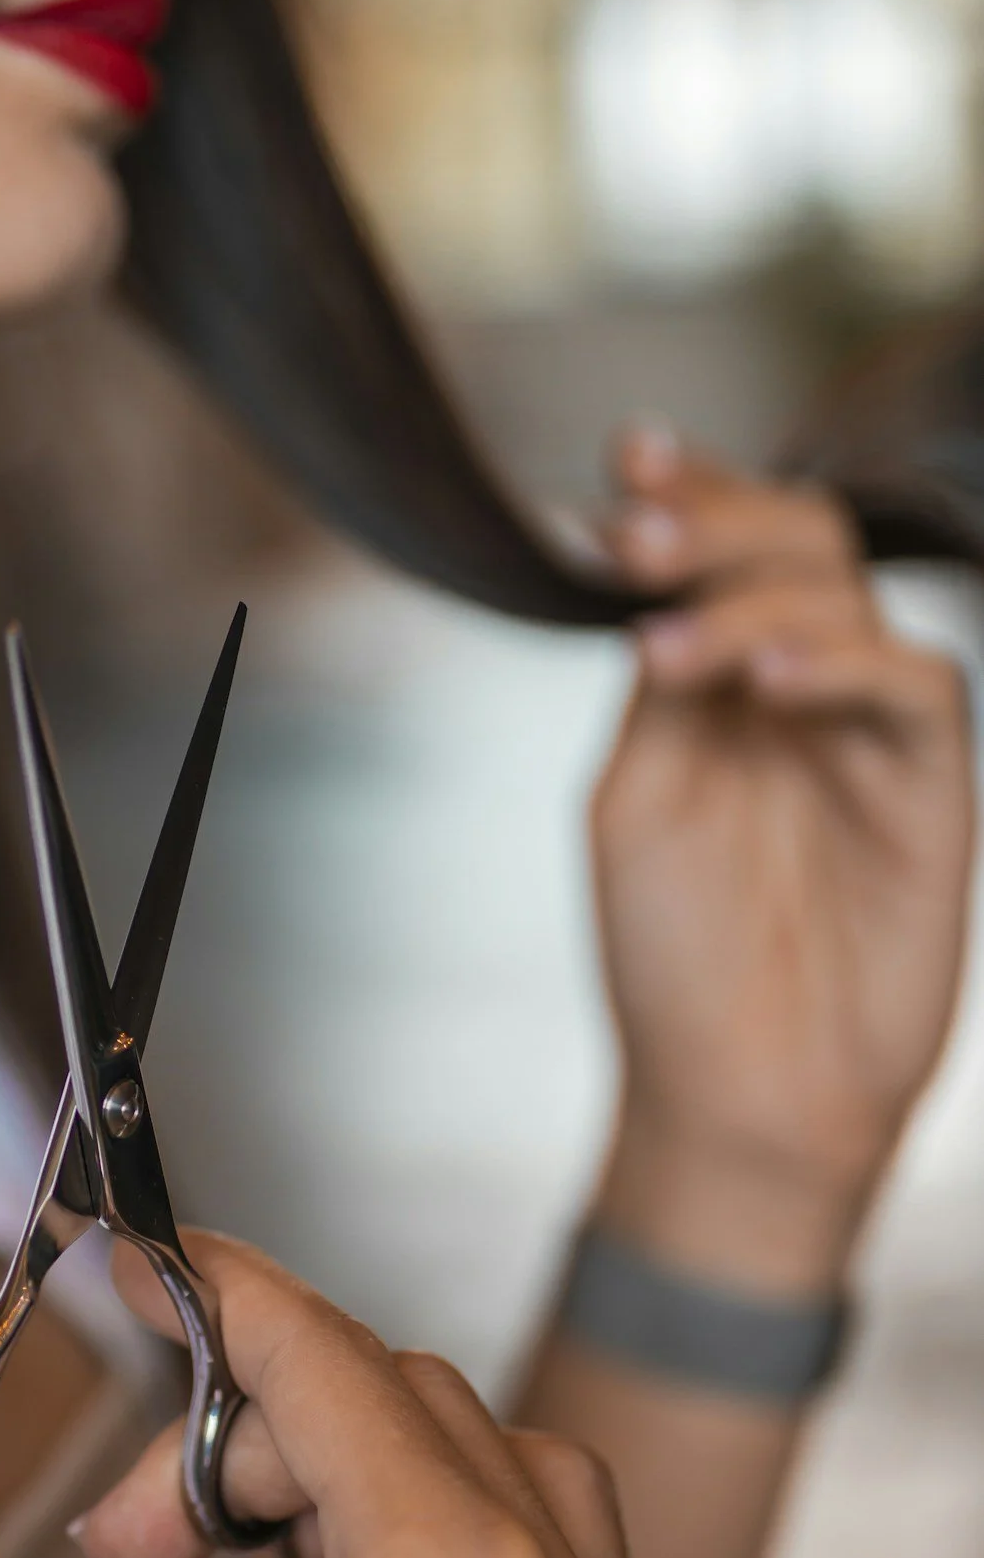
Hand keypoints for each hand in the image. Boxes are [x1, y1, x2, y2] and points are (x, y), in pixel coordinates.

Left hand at [596, 425, 973, 1288]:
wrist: (738, 1098)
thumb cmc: (674, 965)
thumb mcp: (639, 806)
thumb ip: (657, 692)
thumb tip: (657, 575)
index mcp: (718, 686)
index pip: (717, 556)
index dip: (686, 494)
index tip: (624, 458)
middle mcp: (799, 691)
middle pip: (793, 544)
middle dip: (716, 521)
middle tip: (638, 531)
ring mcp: (869, 733)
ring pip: (848, 596)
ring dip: (753, 600)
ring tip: (666, 647)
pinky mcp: (934, 787)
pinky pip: (914, 686)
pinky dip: (843, 667)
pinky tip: (771, 684)